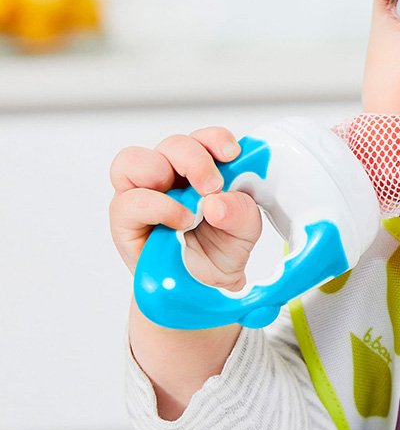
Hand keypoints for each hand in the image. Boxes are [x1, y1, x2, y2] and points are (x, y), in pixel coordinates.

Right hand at [109, 127, 261, 291]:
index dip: (215, 139)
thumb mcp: (244, 232)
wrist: (200, 289)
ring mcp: (142, 194)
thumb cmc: (219, 251)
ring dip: (163, 172)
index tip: (233, 154)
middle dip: (195, 158)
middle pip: (172, 144)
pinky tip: (181, 221)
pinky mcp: (124, 219)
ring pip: (134, 160)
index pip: (203, 139)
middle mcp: (169, 175)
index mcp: (201, 169)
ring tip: (192, 204)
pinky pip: (129, 201)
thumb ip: (240, 213)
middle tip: (214, 185)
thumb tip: (218, 202)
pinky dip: (159, 207)